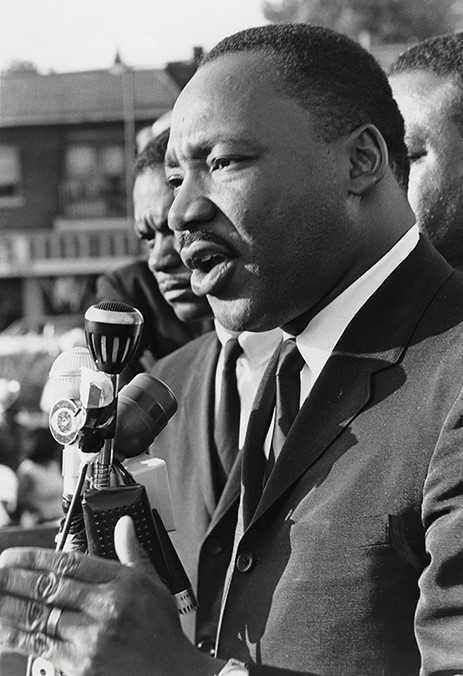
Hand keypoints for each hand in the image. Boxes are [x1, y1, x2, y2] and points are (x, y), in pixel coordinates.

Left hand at [0, 516, 222, 675]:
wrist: (173, 675)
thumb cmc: (161, 630)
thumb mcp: (153, 583)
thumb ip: (132, 552)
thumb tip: (124, 525)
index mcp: (121, 583)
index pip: (70, 563)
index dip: (35, 557)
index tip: (12, 555)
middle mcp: (105, 608)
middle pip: (49, 588)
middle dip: (15, 579)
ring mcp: (91, 638)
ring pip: (40, 617)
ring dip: (8, 606)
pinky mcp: (81, 666)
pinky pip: (41, 647)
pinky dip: (18, 637)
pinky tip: (3, 629)